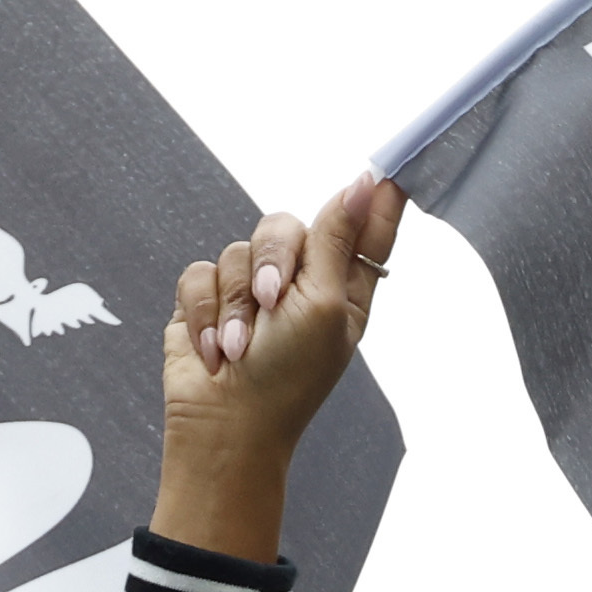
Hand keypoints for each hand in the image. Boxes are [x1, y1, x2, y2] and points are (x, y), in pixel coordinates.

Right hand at [152, 175, 399, 566]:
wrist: (224, 425)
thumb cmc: (286, 379)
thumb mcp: (326, 305)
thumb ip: (340, 239)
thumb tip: (366, 182)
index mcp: (343, 288)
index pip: (365, 227)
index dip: (377, 196)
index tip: (392, 165)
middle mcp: (299, 283)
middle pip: (286, 226)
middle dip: (273, 260)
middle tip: (271, 302)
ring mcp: (251, 290)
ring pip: (237, 249)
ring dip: (235, 303)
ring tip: (239, 347)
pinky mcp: (208, 299)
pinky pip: (199, 273)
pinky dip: (205, 314)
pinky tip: (215, 350)